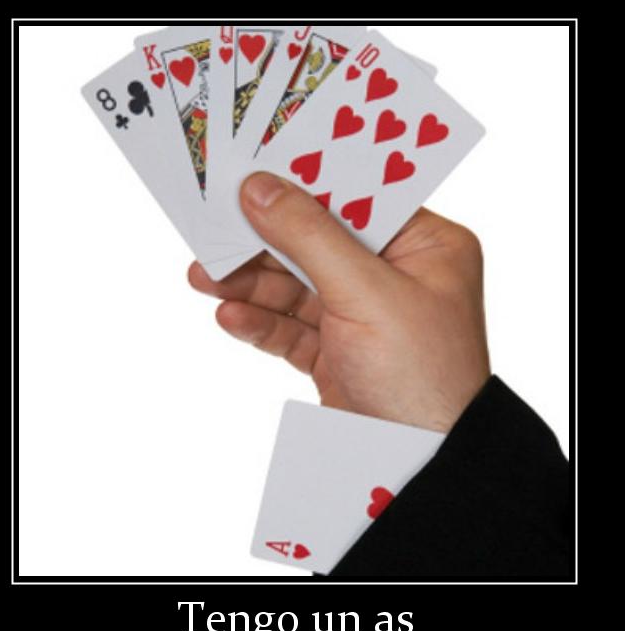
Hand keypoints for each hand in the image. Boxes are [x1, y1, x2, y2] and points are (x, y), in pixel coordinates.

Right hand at [189, 173, 490, 432]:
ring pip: (297, 286)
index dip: (304, 181)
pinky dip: (261, 323)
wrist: (421, 464)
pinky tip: (230, 317)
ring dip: (250, 283)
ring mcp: (365, 318)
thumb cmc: (420, 376)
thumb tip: (258, 188)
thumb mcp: (364, 294)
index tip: (252, 166)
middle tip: (212, 227)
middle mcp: (396, 277)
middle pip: (317, 242)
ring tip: (203, 278)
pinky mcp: (339, 354)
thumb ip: (308, 236)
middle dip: (264, 240)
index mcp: (426, 248)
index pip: (357, 199)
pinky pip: (291, 329)